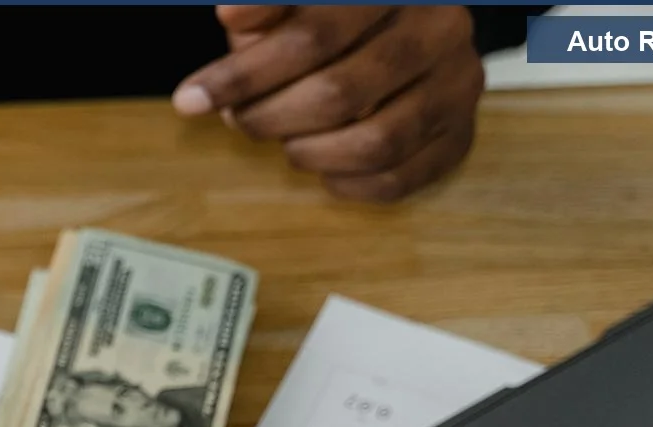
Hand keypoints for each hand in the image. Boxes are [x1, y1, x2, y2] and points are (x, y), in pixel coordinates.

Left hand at [173, 5, 485, 201]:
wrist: (405, 34)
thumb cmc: (335, 23)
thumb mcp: (294, 5)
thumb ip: (266, 8)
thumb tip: (232, 12)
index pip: (312, 35)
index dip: (244, 74)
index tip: (190, 100)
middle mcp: (439, 29)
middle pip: (339, 93)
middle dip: (271, 117)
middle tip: (243, 121)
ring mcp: (458, 84)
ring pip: (374, 142)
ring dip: (309, 153)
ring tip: (286, 142)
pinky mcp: (461, 134)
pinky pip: (397, 179)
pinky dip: (346, 183)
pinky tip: (323, 166)